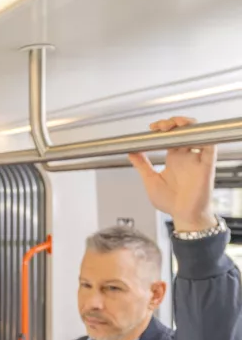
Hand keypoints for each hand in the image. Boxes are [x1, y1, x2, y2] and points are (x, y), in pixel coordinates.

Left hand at [128, 116, 217, 231]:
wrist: (184, 217)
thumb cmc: (171, 203)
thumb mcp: (150, 181)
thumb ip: (142, 165)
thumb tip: (131, 152)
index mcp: (174, 159)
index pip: (171, 136)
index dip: (163, 128)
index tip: (151, 128)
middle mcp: (186, 156)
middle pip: (184, 130)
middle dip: (172, 122)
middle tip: (159, 126)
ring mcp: (196, 159)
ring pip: (197, 133)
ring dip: (187, 124)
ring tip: (174, 124)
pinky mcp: (206, 165)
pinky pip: (209, 145)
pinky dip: (202, 136)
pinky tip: (189, 134)